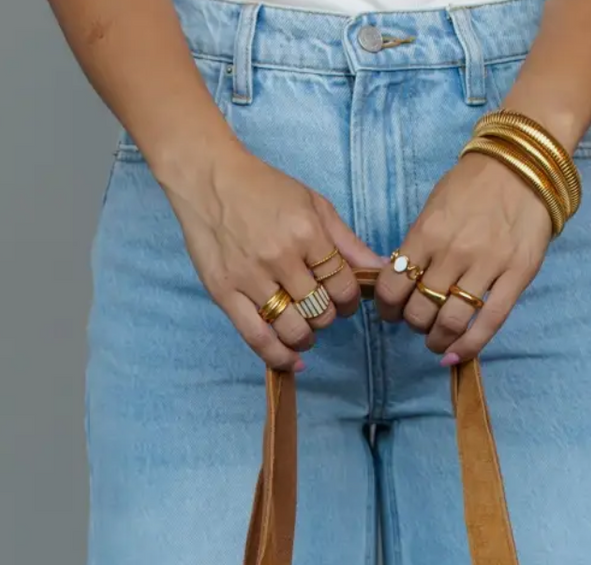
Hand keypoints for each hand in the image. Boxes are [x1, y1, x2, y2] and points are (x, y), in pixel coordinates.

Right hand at [161, 143, 383, 370]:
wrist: (208, 177)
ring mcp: (250, 277)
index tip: (343, 299)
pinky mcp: (225, 292)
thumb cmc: (264, 188)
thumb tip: (382, 268)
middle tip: (319, 308)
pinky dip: (278, 356)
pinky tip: (291, 360)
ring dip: (306, 338)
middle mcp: (280, 257)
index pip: (343, 286)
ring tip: (304, 331)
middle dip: (326, 316)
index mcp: (306, 232)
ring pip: (293, 329)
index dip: (349, 300)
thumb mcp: (314, 204)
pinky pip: (257, 338)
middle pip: (320, 311)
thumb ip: (346, 241)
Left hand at [375, 152, 554, 361]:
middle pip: (419, 310)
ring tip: (437, 341)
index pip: (392, 287)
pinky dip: (468, 347)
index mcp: (428, 233)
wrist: (523, 163)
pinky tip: (455, 356)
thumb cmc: (474, 185)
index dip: (387, 308)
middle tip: (419, 322)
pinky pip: (489, 323)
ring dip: (437, 340)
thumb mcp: (434, 207)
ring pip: (450, 321)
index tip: (392, 312)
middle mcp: (453, 252)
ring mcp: (487, 265)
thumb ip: (418, 245)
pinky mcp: (516, 276)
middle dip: (413, 324)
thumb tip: (399, 279)